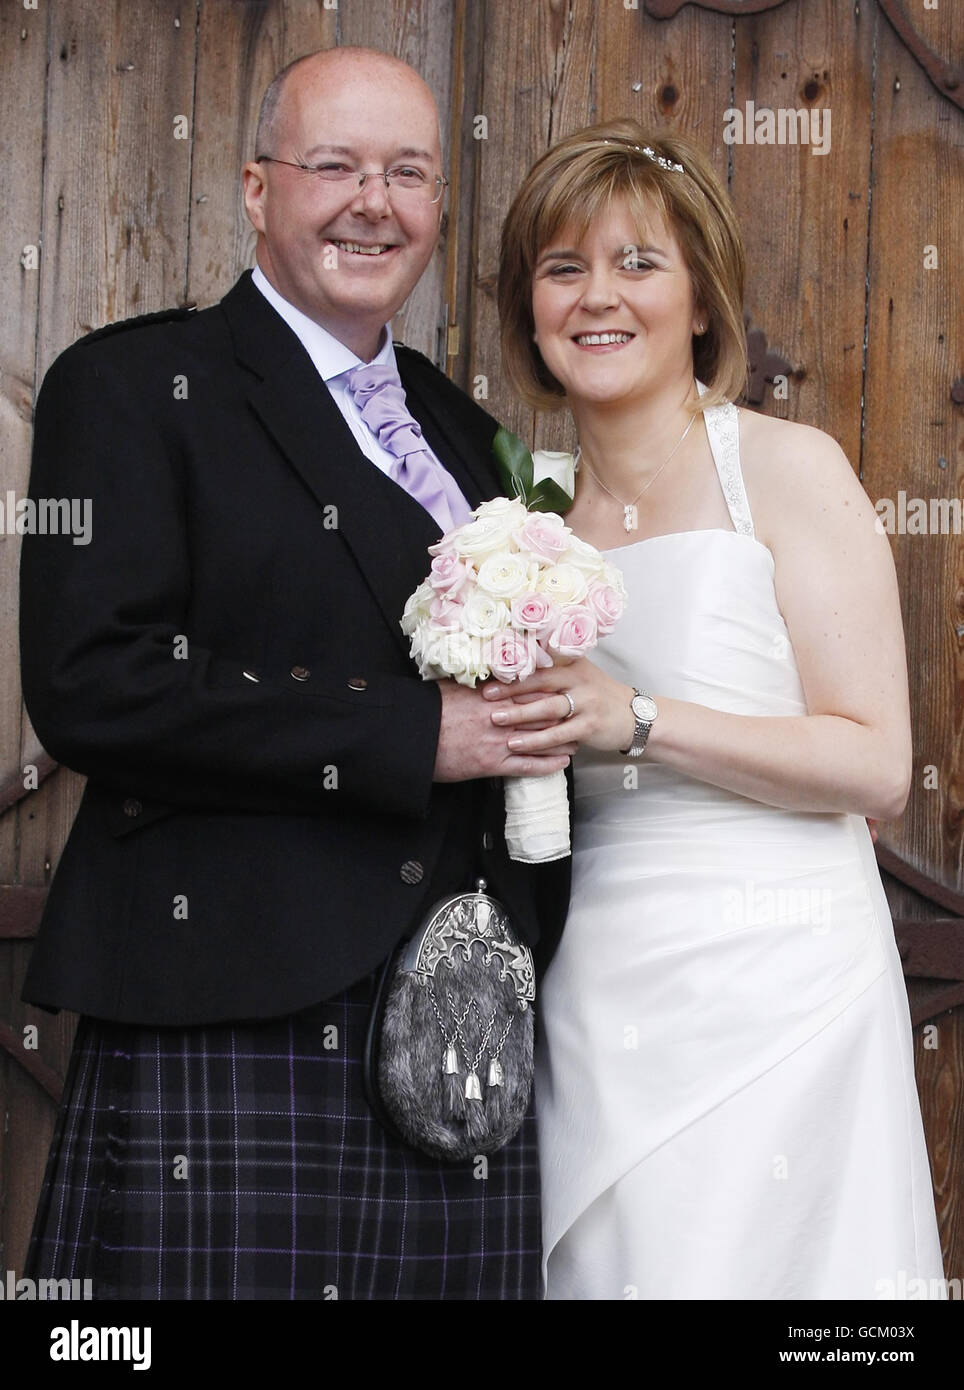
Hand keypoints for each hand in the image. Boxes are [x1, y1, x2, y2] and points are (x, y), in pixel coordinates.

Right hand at [433, 678, 577, 781]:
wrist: (411, 736)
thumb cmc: (427, 711)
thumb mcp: (452, 688)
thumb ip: (474, 683)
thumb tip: (486, 676)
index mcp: (491, 695)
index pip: (530, 689)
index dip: (552, 690)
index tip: (566, 689)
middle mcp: (500, 716)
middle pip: (542, 713)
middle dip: (564, 714)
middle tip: (580, 714)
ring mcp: (498, 741)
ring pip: (540, 739)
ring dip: (562, 739)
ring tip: (578, 739)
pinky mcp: (492, 764)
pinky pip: (527, 765)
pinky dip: (547, 764)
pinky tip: (561, 763)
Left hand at [481, 657, 636, 754]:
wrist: (634, 716)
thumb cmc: (599, 696)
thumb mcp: (580, 675)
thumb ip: (554, 671)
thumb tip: (516, 668)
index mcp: (572, 663)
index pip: (539, 663)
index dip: (513, 668)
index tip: (489, 674)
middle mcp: (579, 679)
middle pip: (540, 681)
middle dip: (510, 689)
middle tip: (485, 696)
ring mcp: (586, 702)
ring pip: (547, 708)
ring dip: (519, 714)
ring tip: (495, 720)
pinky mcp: (590, 725)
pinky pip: (558, 734)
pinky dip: (536, 740)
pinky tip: (517, 743)